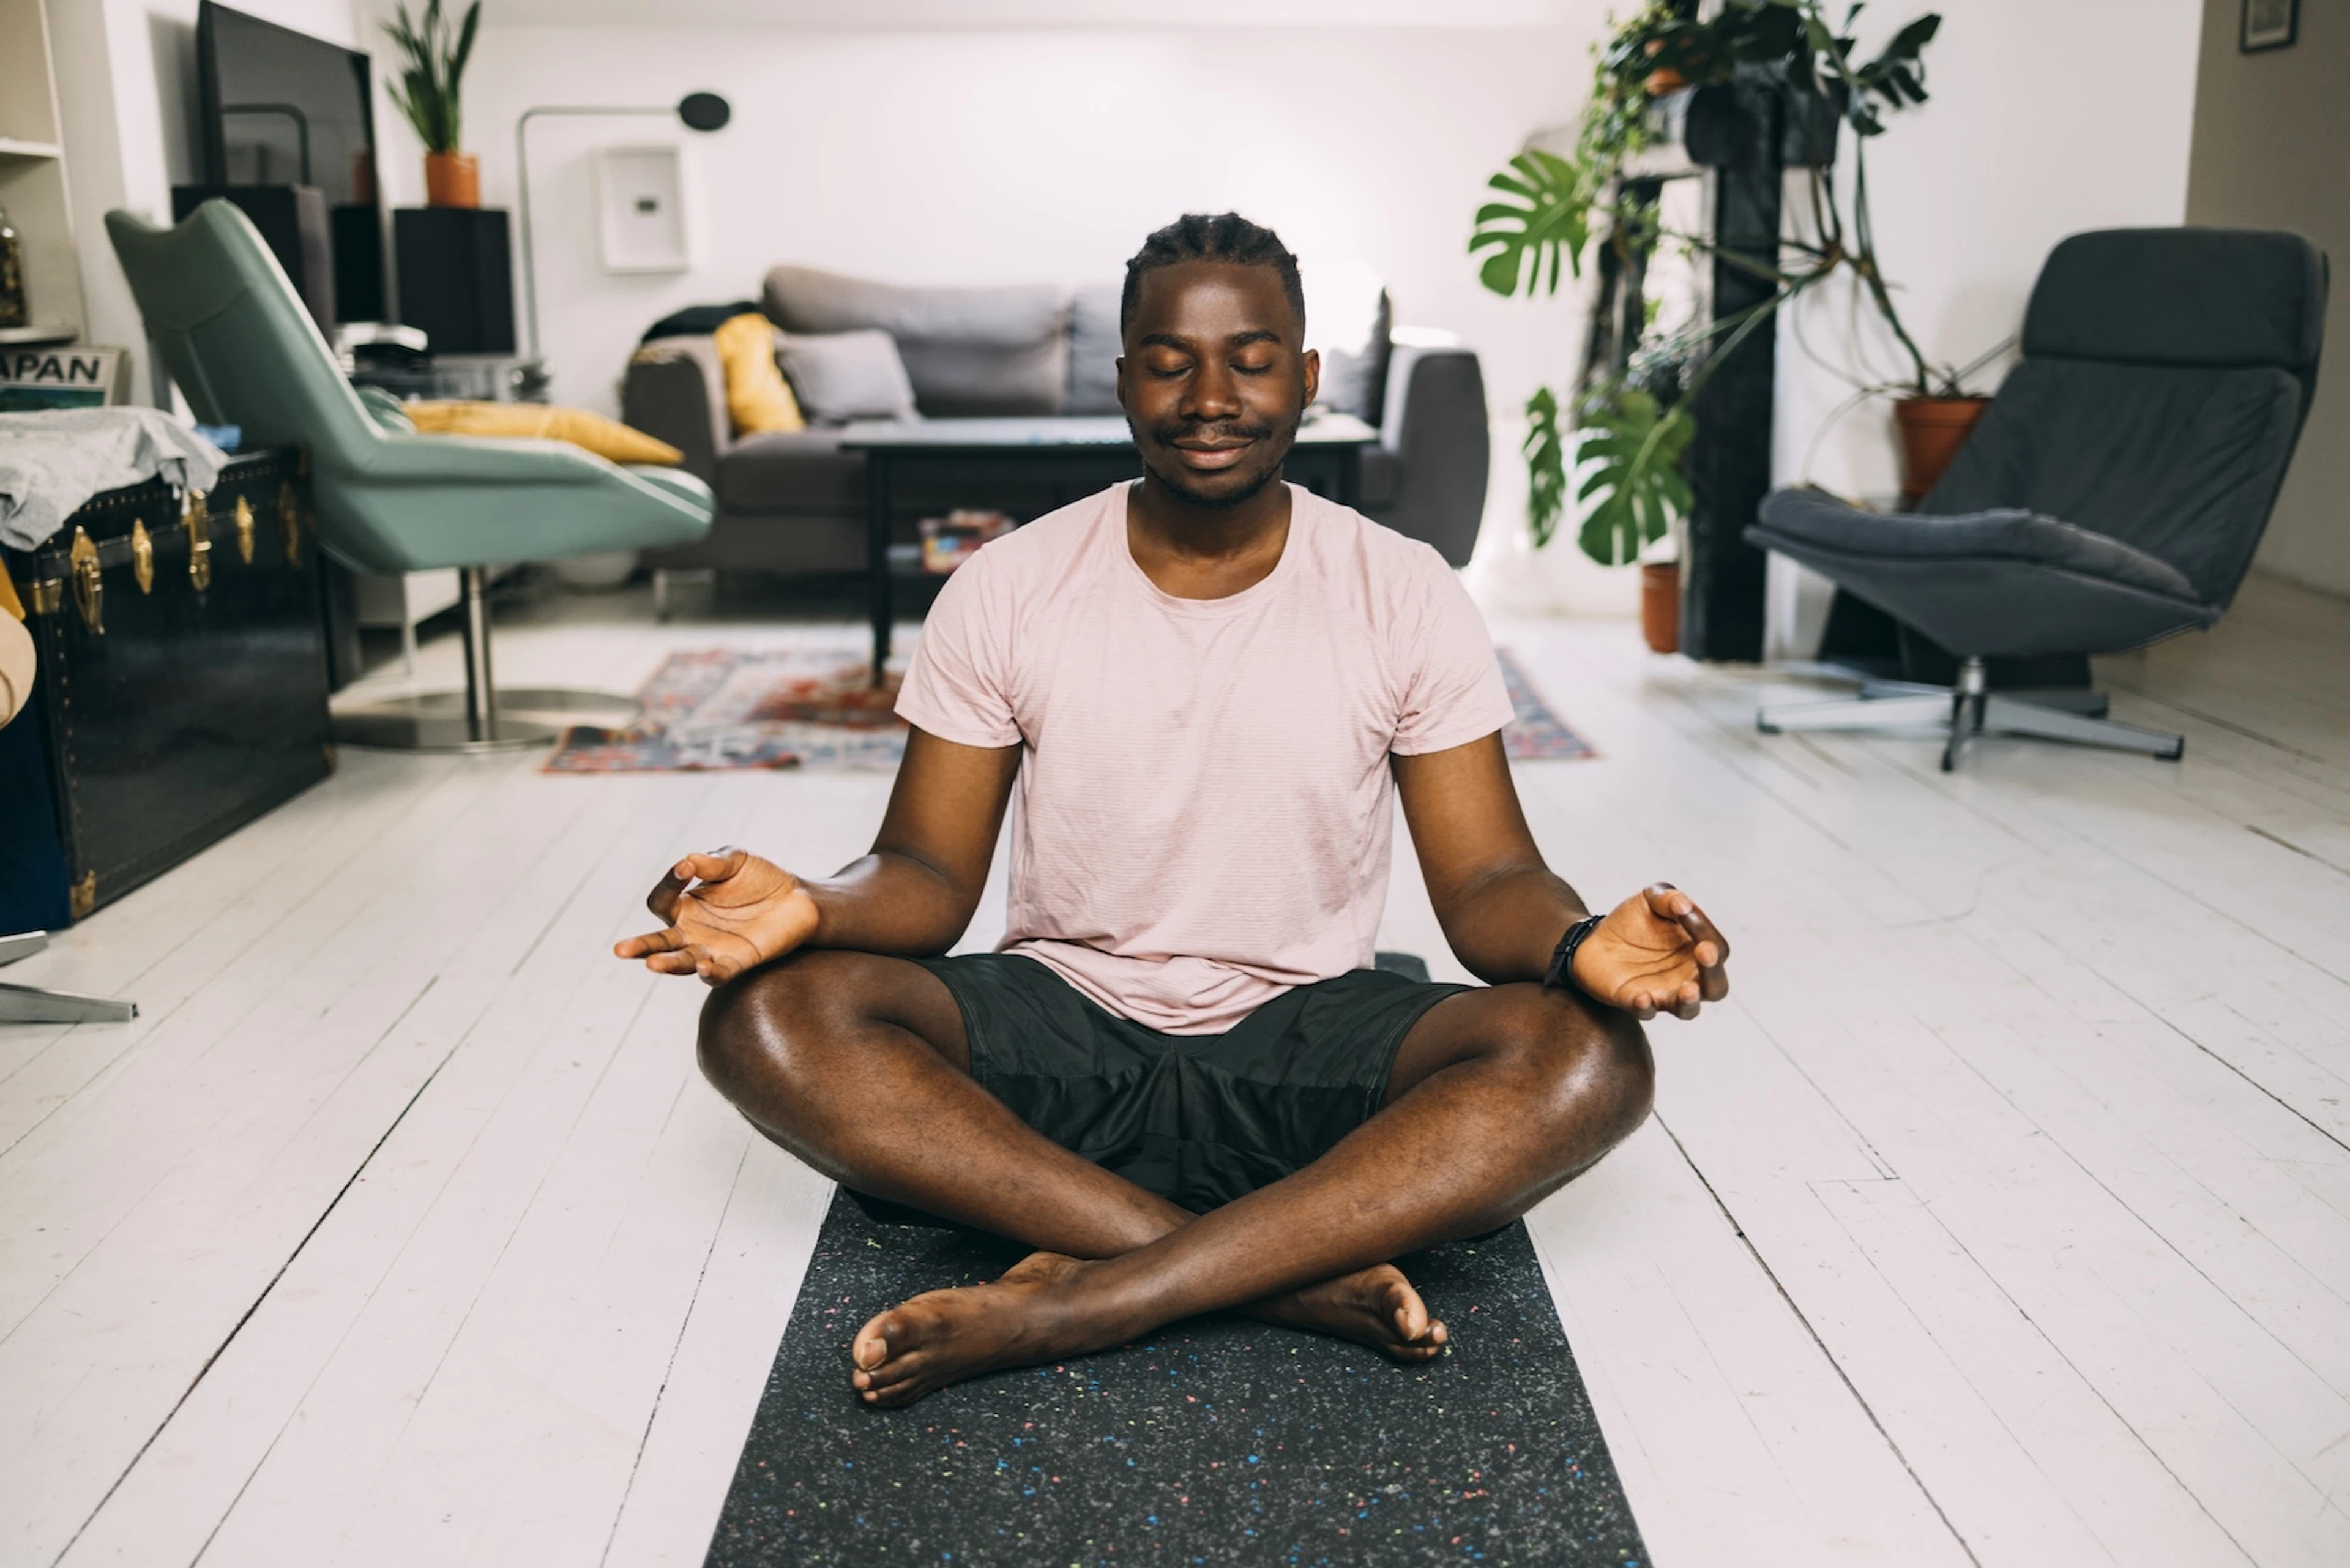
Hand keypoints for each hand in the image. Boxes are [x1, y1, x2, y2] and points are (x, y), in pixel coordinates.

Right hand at [613, 847, 819, 985]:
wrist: (798, 898)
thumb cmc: (759, 877)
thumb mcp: (735, 861)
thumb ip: (711, 862)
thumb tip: (687, 860)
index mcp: (685, 905)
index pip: (662, 899)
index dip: (669, 883)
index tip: (686, 867)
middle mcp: (692, 931)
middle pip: (659, 942)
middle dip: (640, 947)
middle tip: (619, 950)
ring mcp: (712, 950)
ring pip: (683, 962)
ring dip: (668, 964)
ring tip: (653, 963)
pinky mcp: (738, 962)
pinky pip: (719, 973)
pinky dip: (710, 972)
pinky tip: (703, 967)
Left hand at [1571, 883, 1729, 1020]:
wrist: (1595, 939)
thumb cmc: (1633, 921)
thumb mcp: (1650, 901)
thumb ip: (1668, 898)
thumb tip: (1682, 903)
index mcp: (1697, 951)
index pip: (1715, 946)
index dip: (1704, 929)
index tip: (1681, 908)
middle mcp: (1688, 977)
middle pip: (1716, 987)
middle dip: (1713, 972)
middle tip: (1705, 952)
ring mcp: (1664, 993)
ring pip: (1687, 1009)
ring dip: (1689, 1001)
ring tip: (1688, 990)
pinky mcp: (1636, 1002)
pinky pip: (1645, 1012)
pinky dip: (1645, 1007)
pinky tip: (1642, 996)